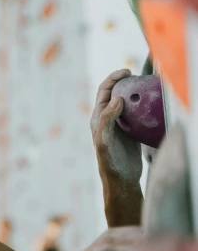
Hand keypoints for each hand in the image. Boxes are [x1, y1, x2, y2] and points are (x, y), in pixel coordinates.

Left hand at [91, 69, 142, 184]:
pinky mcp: (131, 130)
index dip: (113, 78)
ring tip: (146, 86)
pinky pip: (137, 113)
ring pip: (128, 102)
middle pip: (116, 92)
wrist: (121, 178)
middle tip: (139, 76)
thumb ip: (107, 119)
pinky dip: (143, 106)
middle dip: (125, 81)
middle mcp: (108, 118)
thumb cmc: (109, 161)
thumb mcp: (104, 140)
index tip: (127, 72)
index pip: (104, 91)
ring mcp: (120, 123)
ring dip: (135, 92)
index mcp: (98, 117)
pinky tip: (152, 104)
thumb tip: (117, 98)